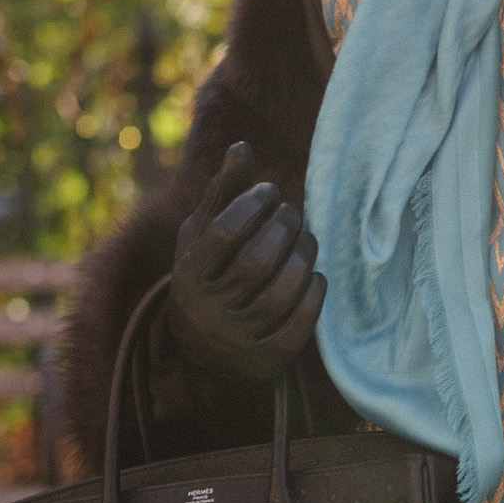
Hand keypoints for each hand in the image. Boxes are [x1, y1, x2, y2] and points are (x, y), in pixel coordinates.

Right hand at [166, 141, 326, 380]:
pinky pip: (300, 323)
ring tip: (307, 238)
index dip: (251, 205)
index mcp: (189, 274)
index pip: (222, 234)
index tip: (270, 190)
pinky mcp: (269, 356)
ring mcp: (240, 336)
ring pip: (281, 293)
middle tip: (293, 213)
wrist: (205, 344)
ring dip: (303, 257)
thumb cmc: (210, 271)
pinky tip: (314, 273)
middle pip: (256, 263)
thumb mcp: (204, 232)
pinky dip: (313, 293)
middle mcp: (210, 309)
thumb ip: (223, 192)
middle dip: (283, 229)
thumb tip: (242, 146)